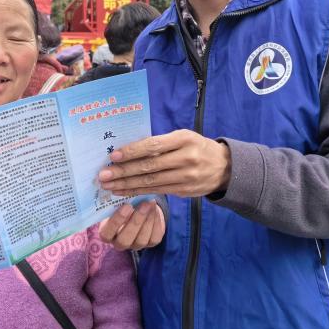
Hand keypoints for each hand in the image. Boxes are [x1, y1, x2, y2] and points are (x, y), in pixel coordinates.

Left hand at [98, 130, 230, 196]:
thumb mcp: (184, 137)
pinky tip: (124, 192)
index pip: (153, 146)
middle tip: (104, 174)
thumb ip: (162, 142)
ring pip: (151, 182)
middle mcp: (185, 159)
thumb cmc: (197, 147)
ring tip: (109, 185)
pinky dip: (138, 192)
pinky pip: (157, 191)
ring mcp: (186, 177)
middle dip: (123, 171)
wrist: (224, 167)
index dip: (132, 151)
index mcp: (184, 140)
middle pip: (149, 166)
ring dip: (127, 184)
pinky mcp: (184, 191)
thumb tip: (130, 149)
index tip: (113, 156)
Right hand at [99, 201, 164, 250]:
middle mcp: (120, 243)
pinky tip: (155, 210)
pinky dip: (156, 223)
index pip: (107, 233)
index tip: (126, 206)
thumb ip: (115, 200)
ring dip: (147, 220)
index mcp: (106, 233)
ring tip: (150, 204)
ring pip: (141, 240)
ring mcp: (135, 245)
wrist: (138, 206)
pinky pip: (154, 238)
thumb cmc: (122, 202)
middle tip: (143, 205)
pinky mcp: (151, 243)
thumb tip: (117, 187)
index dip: (116, 221)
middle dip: (135, 222)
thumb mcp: (116, 201)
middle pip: (124, 240)